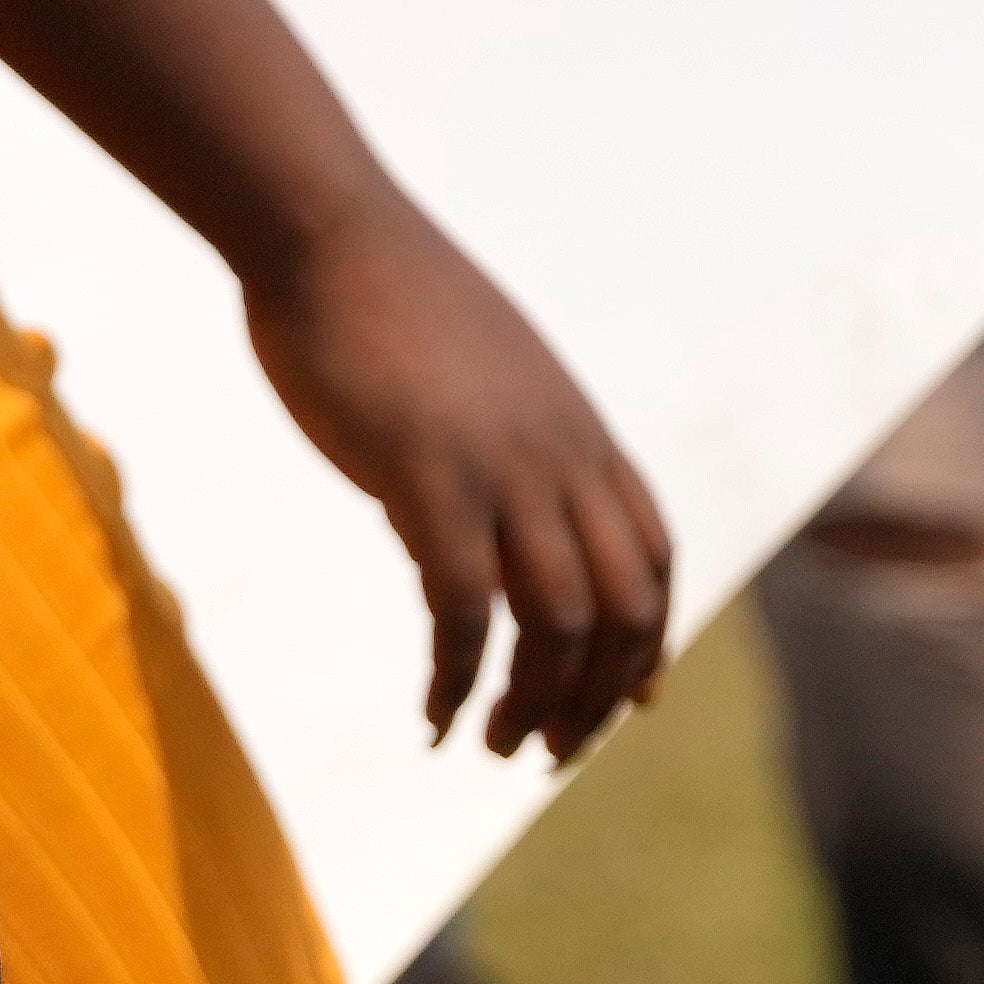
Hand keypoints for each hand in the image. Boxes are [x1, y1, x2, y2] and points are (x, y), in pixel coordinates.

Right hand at [238, 203, 672, 762]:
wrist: (330, 231)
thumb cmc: (386, 298)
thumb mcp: (480, 376)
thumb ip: (504, 441)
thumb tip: (479, 507)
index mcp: (579, 430)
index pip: (653, 556)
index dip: (651, 640)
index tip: (628, 703)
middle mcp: (562, 455)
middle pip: (624, 608)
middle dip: (598, 698)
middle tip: (547, 752)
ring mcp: (503, 468)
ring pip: (558, 625)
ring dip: (535, 704)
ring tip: (495, 745)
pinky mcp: (430, 479)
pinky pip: (466, 614)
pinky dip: (458, 683)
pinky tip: (433, 718)